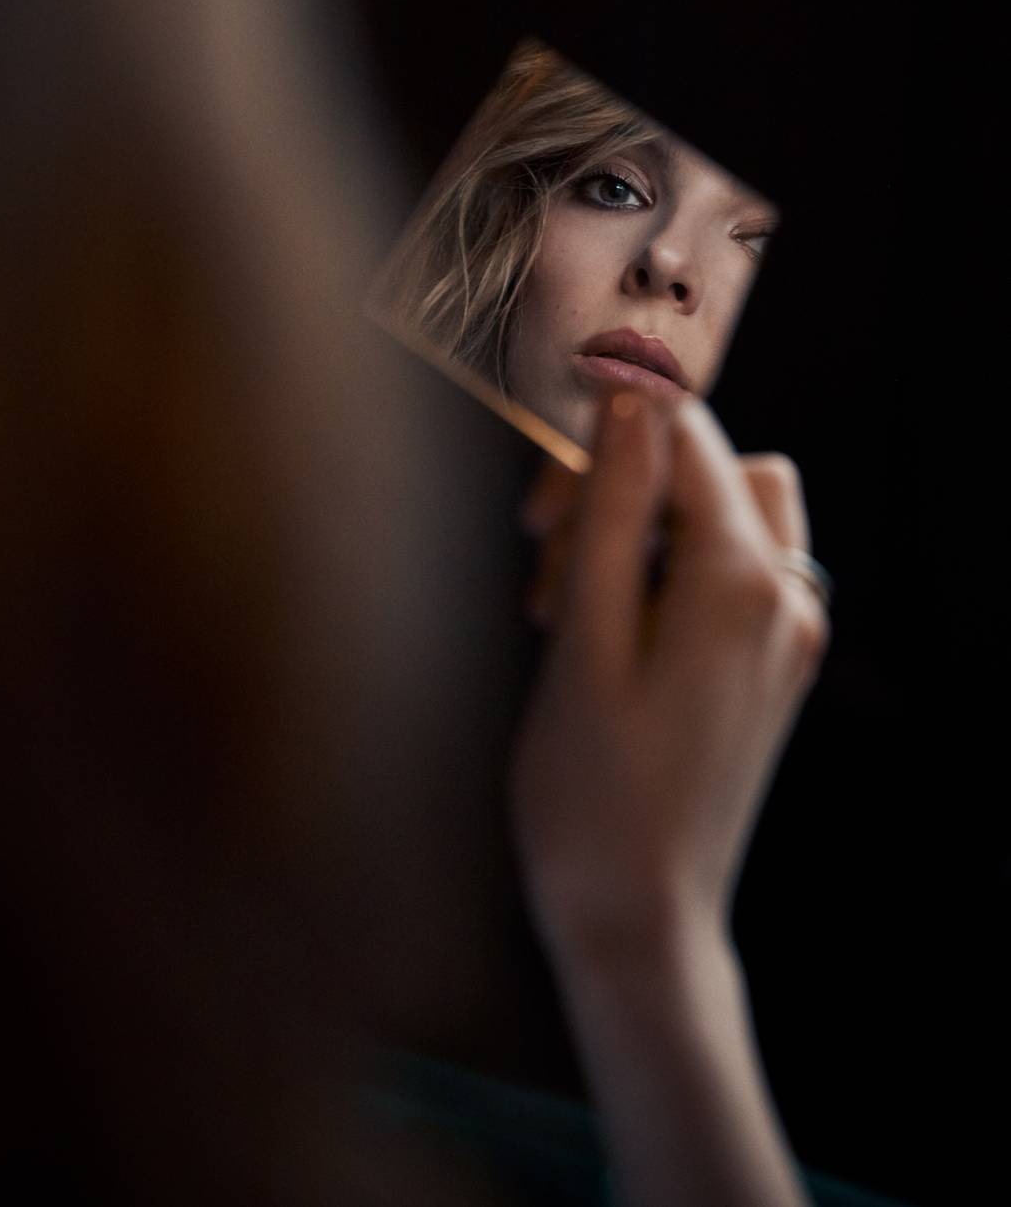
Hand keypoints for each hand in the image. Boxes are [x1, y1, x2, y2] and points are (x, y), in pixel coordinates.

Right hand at [510, 390, 829, 964]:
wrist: (640, 924)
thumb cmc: (592, 798)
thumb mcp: (587, 643)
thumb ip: (614, 514)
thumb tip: (630, 403)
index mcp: (742, 586)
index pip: (690, 438)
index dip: (608, 439)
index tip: (540, 495)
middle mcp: (786, 602)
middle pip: (716, 472)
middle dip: (626, 487)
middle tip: (543, 555)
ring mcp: (788, 640)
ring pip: (726, 520)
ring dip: (646, 530)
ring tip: (564, 607)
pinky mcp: (772, 670)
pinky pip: (732, 577)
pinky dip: (670, 575)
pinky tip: (603, 633)